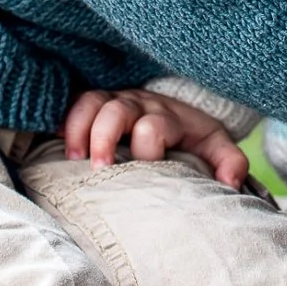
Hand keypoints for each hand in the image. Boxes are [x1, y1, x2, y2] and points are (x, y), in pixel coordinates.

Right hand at [59, 88, 251, 188]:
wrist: (180, 106)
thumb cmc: (192, 135)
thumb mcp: (215, 145)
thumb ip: (229, 162)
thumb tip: (231, 185)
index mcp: (169, 116)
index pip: (154, 127)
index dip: (147, 149)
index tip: (146, 171)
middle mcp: (140, 104)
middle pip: (117, 110)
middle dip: (105, 138)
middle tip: (98, 169)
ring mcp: (115, 100)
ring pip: (91, 102)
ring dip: (79, 129)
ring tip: (73, 158)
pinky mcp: (97, 103)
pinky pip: (74, 103)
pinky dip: (64, 119)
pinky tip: (56, 139)